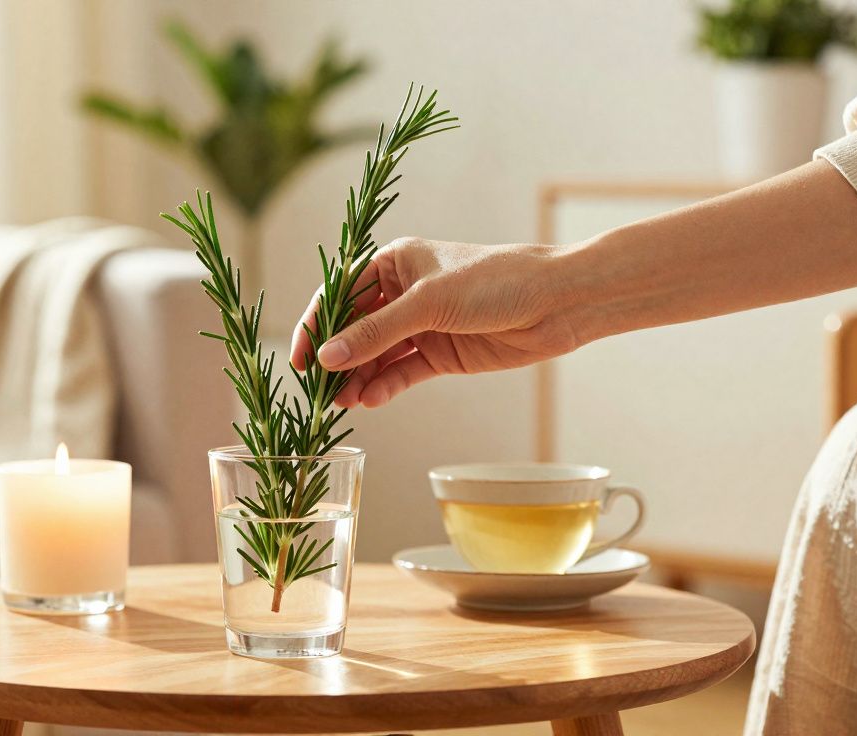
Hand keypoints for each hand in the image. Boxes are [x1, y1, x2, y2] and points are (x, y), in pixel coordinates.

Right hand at [290, 237, 582, 408]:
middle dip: (337, 359)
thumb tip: (328, 358)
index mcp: (394, 263)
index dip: (316, 325)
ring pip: (376, 356)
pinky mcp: (440, 354)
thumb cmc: (494, 282)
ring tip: (342, 404)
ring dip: (358, 379)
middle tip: (319, 391)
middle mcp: (403, 294)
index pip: (340, 295)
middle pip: (355, 329)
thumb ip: (377, 333)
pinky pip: (401, 373)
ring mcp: (421, 326)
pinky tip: (370, 401)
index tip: (300, 359)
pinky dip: (384, 387)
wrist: (556, 303)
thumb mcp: (428, 304)